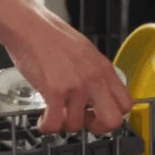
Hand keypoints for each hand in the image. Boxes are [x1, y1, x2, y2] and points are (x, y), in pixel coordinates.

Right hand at [4, 10, 132, 133]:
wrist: (29, 26)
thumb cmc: (51, 38)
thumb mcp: (84, 53)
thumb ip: (93, 75)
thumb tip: (94, 97)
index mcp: (103, 69)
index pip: (125, 104)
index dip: (111, 116)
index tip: (97, 115)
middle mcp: (93, 77)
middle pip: (112, 120)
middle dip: (96, 128)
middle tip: (83, 122)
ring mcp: (75, 85)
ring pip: (77, 125)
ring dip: (63, 124)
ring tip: (54, 113)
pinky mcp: (55, 90)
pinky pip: (55, 123)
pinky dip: (47, 127)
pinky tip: (43, 120)